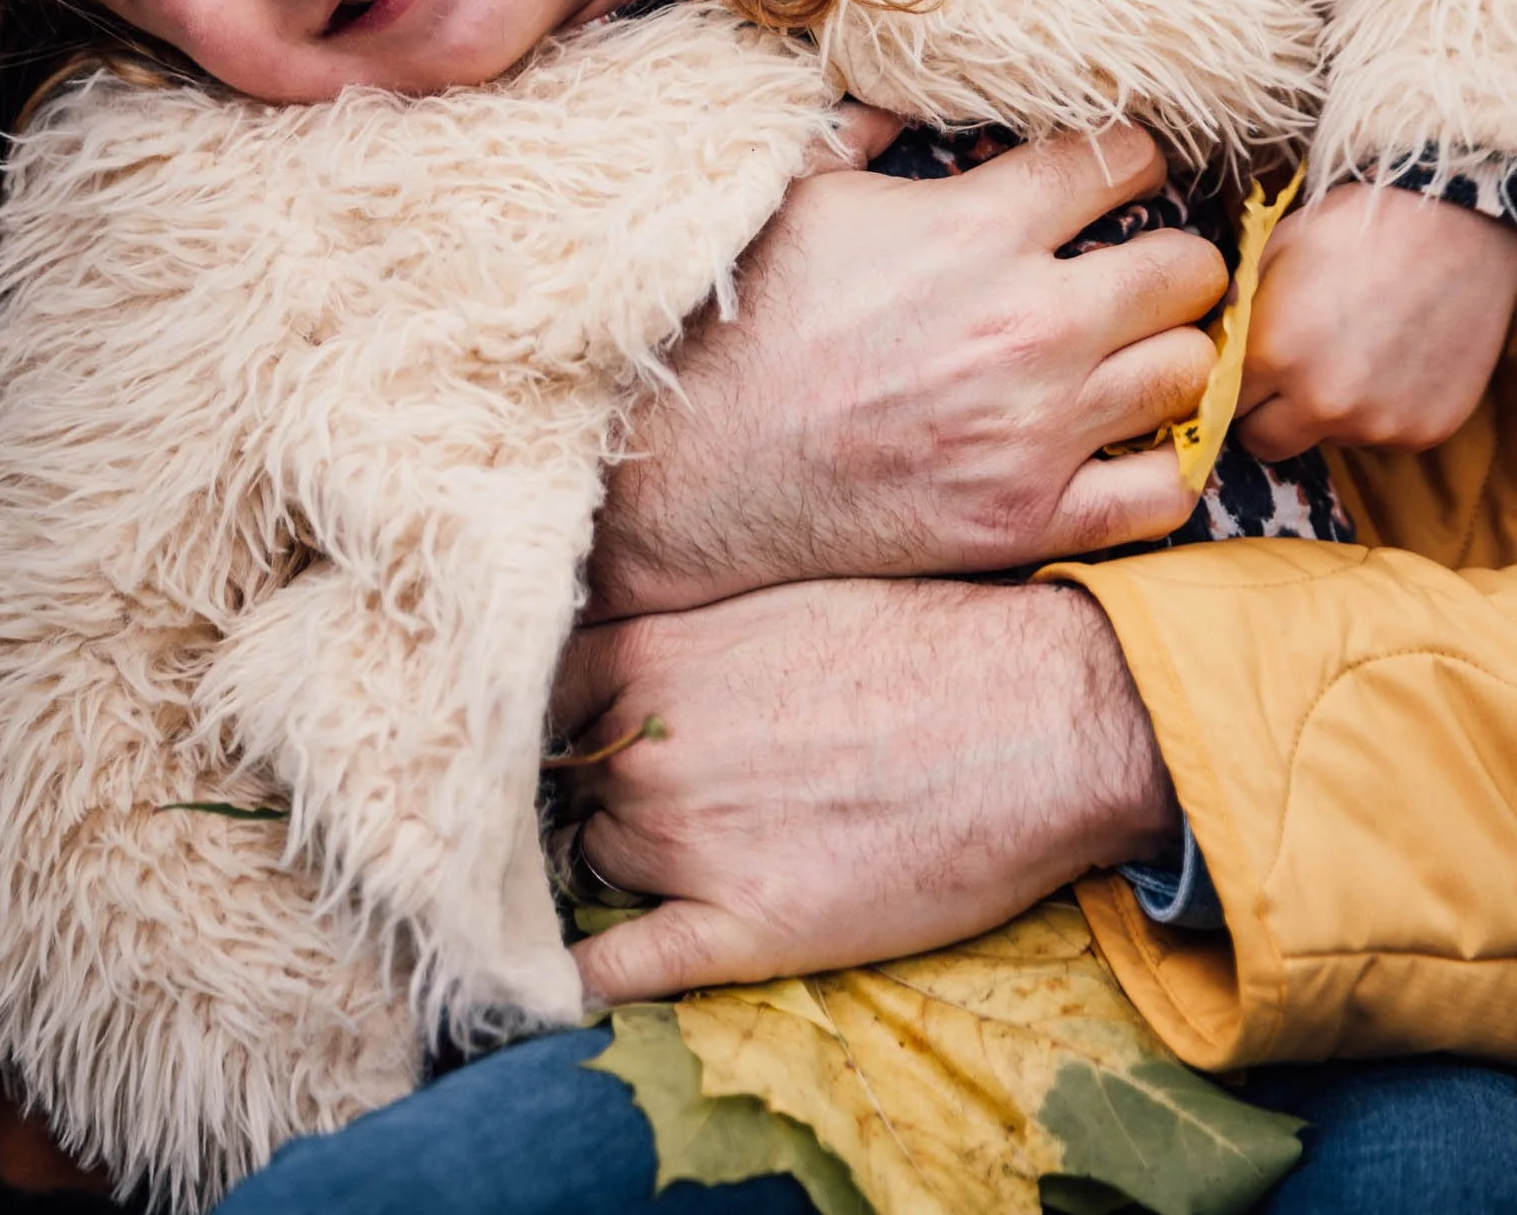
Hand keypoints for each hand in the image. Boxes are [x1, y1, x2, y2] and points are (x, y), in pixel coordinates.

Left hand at [553, 578, 1179, 999]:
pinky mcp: (741, 926)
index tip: (580, 733)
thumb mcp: (781, 600)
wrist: (1038, 714)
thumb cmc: (925, 643)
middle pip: (573, 786)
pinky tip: (568, 980)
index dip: (559, 719)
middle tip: (673, 790)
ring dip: (627, 865)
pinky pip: (618, 968)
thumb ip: (692, 637)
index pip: (542, 694)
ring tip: (699, 849)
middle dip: (607, 791)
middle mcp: (647, 745)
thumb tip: (641, 659)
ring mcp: (686, 840)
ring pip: (600, 863)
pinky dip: (582, 978)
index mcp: (653, 652)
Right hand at [585, 124, 1226, 614]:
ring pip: (1190, 372)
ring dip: (1162, 361)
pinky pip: (1164, 493)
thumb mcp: (802, 195)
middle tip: (1135, 279)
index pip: (1125, 161)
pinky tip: (1116, 451)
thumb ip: (870, 130)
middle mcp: (1027, 323)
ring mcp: (1036, 428)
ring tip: (1123, 363)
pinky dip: (1155, 471)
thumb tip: (902, 85)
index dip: (1131, 162)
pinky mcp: (1028, 518)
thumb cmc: (743, 320)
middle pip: (1189, 269)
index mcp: (977, 228)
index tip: (1117, 180)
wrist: (693, 466)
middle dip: (1170, 265)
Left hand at [1239, 181, 1516, 460]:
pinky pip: (1377, 436)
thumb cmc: (1360, 228)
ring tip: (1353, 352)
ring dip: (1325, 411)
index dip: (1230, 382)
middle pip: (1264, 442)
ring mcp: (1377, 424)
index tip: (1245, 368)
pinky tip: (1391, 361)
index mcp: (1274, 353)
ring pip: (1325, 438)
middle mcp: (1322, 402)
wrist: (1457, 230)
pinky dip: (1376, 410)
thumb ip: (1241, 307)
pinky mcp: (1422, 432)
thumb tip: (1216, 342)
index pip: (1221, 402)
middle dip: (1266, 413)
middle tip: (1288, 374)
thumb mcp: (1278, 248)